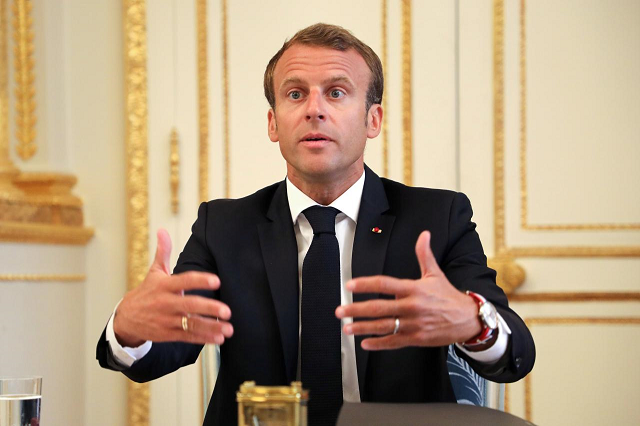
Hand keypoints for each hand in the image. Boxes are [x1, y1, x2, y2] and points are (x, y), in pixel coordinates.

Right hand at [113, 229, 233, 346]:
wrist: (126, 318)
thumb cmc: (146, 292)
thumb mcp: (154, 272)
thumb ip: (162, 252)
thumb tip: (161, 231)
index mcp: (165, 285)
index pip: (184, 280)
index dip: (200, 280)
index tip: (217, 280)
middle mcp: (166, 303)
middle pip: (189, 305)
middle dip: (209, 308)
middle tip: (227, 310)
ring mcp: (167, 320)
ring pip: (191, 324)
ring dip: (211, 327)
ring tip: (228, 329)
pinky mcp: (168, 334)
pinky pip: (188, 337)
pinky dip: (204, 338)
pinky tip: (219, 339)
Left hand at [335, 231, 480, 349]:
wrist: (468, 319)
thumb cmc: (448, 296)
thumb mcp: (435, 273)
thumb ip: (424, 254)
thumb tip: (424, 234)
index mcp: (413, 289)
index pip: (384, 284)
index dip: (365, 284)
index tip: (350, 284)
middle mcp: (411, 306)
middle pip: (379, 308)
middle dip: (356, 310)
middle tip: (340, 311)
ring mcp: (413, 324)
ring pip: (383, 326)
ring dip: (363, 328)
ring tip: (347, 328)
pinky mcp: (416, 338)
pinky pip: (394, 342)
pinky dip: (379, 344)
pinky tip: (365, 343)